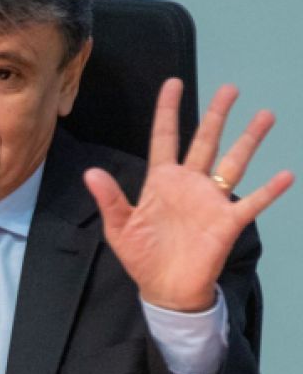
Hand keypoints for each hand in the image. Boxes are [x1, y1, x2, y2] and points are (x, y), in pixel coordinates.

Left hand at [84, 78, 293, 311]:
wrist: (165, 289)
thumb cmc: (142, 256)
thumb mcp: (119, 227)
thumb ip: (110, 199)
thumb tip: (91, 172)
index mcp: (161, 181)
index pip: (164, 138)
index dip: (167, 111)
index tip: (172, 83)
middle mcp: (189, 184)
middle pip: (205, 141)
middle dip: (216, 115)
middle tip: (229, 88)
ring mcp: (210, 201)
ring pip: (233, 162)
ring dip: (249, 140)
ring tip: (265, 115)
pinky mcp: (227, 222)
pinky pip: (251, 202)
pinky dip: (268, 190)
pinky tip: (285, 175)